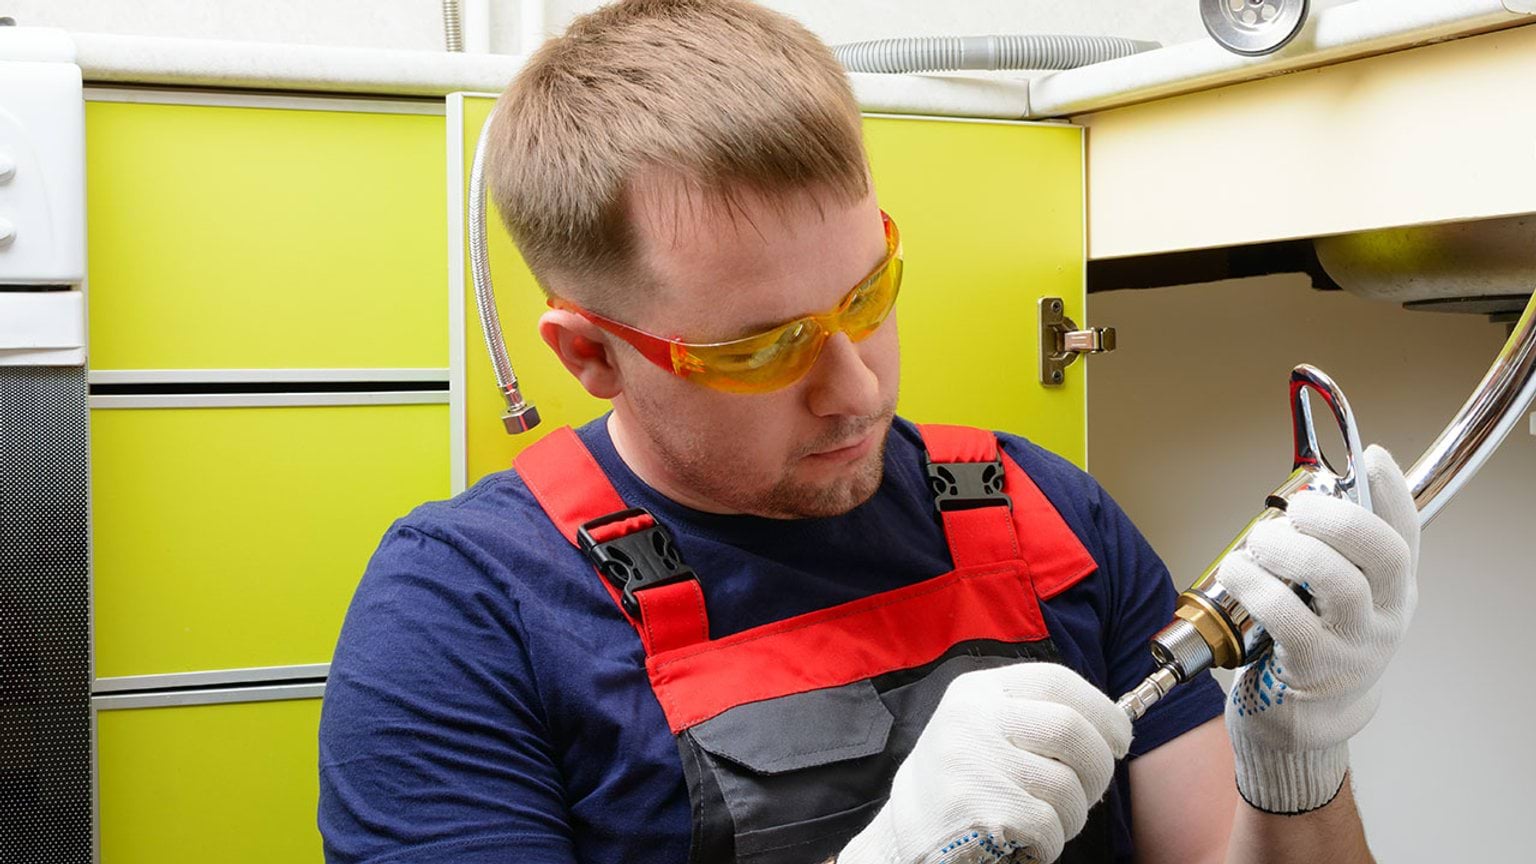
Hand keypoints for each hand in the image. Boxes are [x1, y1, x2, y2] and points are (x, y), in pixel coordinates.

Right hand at [838, 662, 1131, 863]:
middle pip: (1071, 730)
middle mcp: (972, 718)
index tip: (1120, 739)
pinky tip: (1026, 839)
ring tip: (1047, 819)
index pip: (1056, 681)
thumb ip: (1035, 717)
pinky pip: (1049, 825)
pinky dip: (1052, 841)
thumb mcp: (985, 729)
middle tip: (1092, 789)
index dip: (1102, 710)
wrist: (905, 834)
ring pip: (1067, 785)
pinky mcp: (979, 808)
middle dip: (1097, 766)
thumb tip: (1112, 728)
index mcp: (977, 692)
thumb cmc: (962, 781)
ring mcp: (973, 762)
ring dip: (1073, 814)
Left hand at [1220, 445, 1418, 813]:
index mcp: (1393, 590)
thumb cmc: (1312, 643)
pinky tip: (1237, 571)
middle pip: (1383, 555)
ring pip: (1339, 584)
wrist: (1304, 720)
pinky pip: (1289, 619)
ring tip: (1258, 541)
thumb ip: (1329, 550)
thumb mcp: (1334, 597)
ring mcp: (1355, 647)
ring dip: (1291, 550)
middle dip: (1337, 518)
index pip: (1407, 533)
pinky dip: (1257, 585)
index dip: (1393, 492)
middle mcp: (1384, 617)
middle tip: (1296, 508)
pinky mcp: (1314, 670)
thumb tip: (1308, 490)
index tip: (1373, 456)